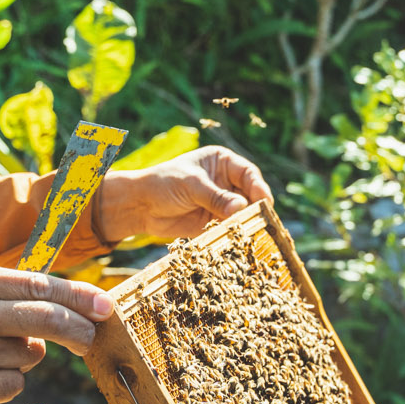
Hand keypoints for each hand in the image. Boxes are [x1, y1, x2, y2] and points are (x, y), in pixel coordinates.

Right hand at [0, 266, 112, 403]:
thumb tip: (73, 304)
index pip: (39, 286)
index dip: (79, 297)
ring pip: (31, 356)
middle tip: (90, 339)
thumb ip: (9, 291)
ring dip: (22, 357)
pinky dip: (6, 382)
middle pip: (47, 320)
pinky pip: (15, 386)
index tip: (105, 306)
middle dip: (78, 330)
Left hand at [92, 148, 271, 241]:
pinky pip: (230, 229)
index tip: (263, 201)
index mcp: (222, 163)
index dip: (258, 187)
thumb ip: (216, 197)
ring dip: (246, 223)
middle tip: (260, 220)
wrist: (140, 205)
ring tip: (248, 232)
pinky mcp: (214, 223)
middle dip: (255, 208)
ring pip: (242, 214)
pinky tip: (236, 240)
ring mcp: (221, 203)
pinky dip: (234, 235)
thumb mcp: (191, 185)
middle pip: (250, 195)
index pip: (248, 174)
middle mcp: (226, 182)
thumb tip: (241, 208)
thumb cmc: (163, 184)